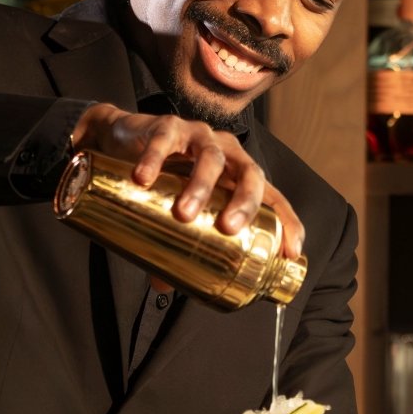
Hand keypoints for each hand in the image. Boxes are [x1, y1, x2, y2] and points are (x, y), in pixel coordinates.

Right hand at [72, 104, 304, 259]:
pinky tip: (144, 178)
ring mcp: (199, 136)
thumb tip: (164, 287)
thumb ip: (174, 243)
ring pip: (210, 158)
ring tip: (184, 213)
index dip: (287, 223)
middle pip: (250, 174)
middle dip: (245, 202)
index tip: (290, 253)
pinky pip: (164, 141)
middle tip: (228, 228)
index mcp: (238, 175)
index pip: (273, 197)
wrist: (122, 138)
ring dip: (200, 185)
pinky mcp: (167, 126)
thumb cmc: (161, 176)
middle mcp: (227, 153)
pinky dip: (155, 159)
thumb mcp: (174, 207)